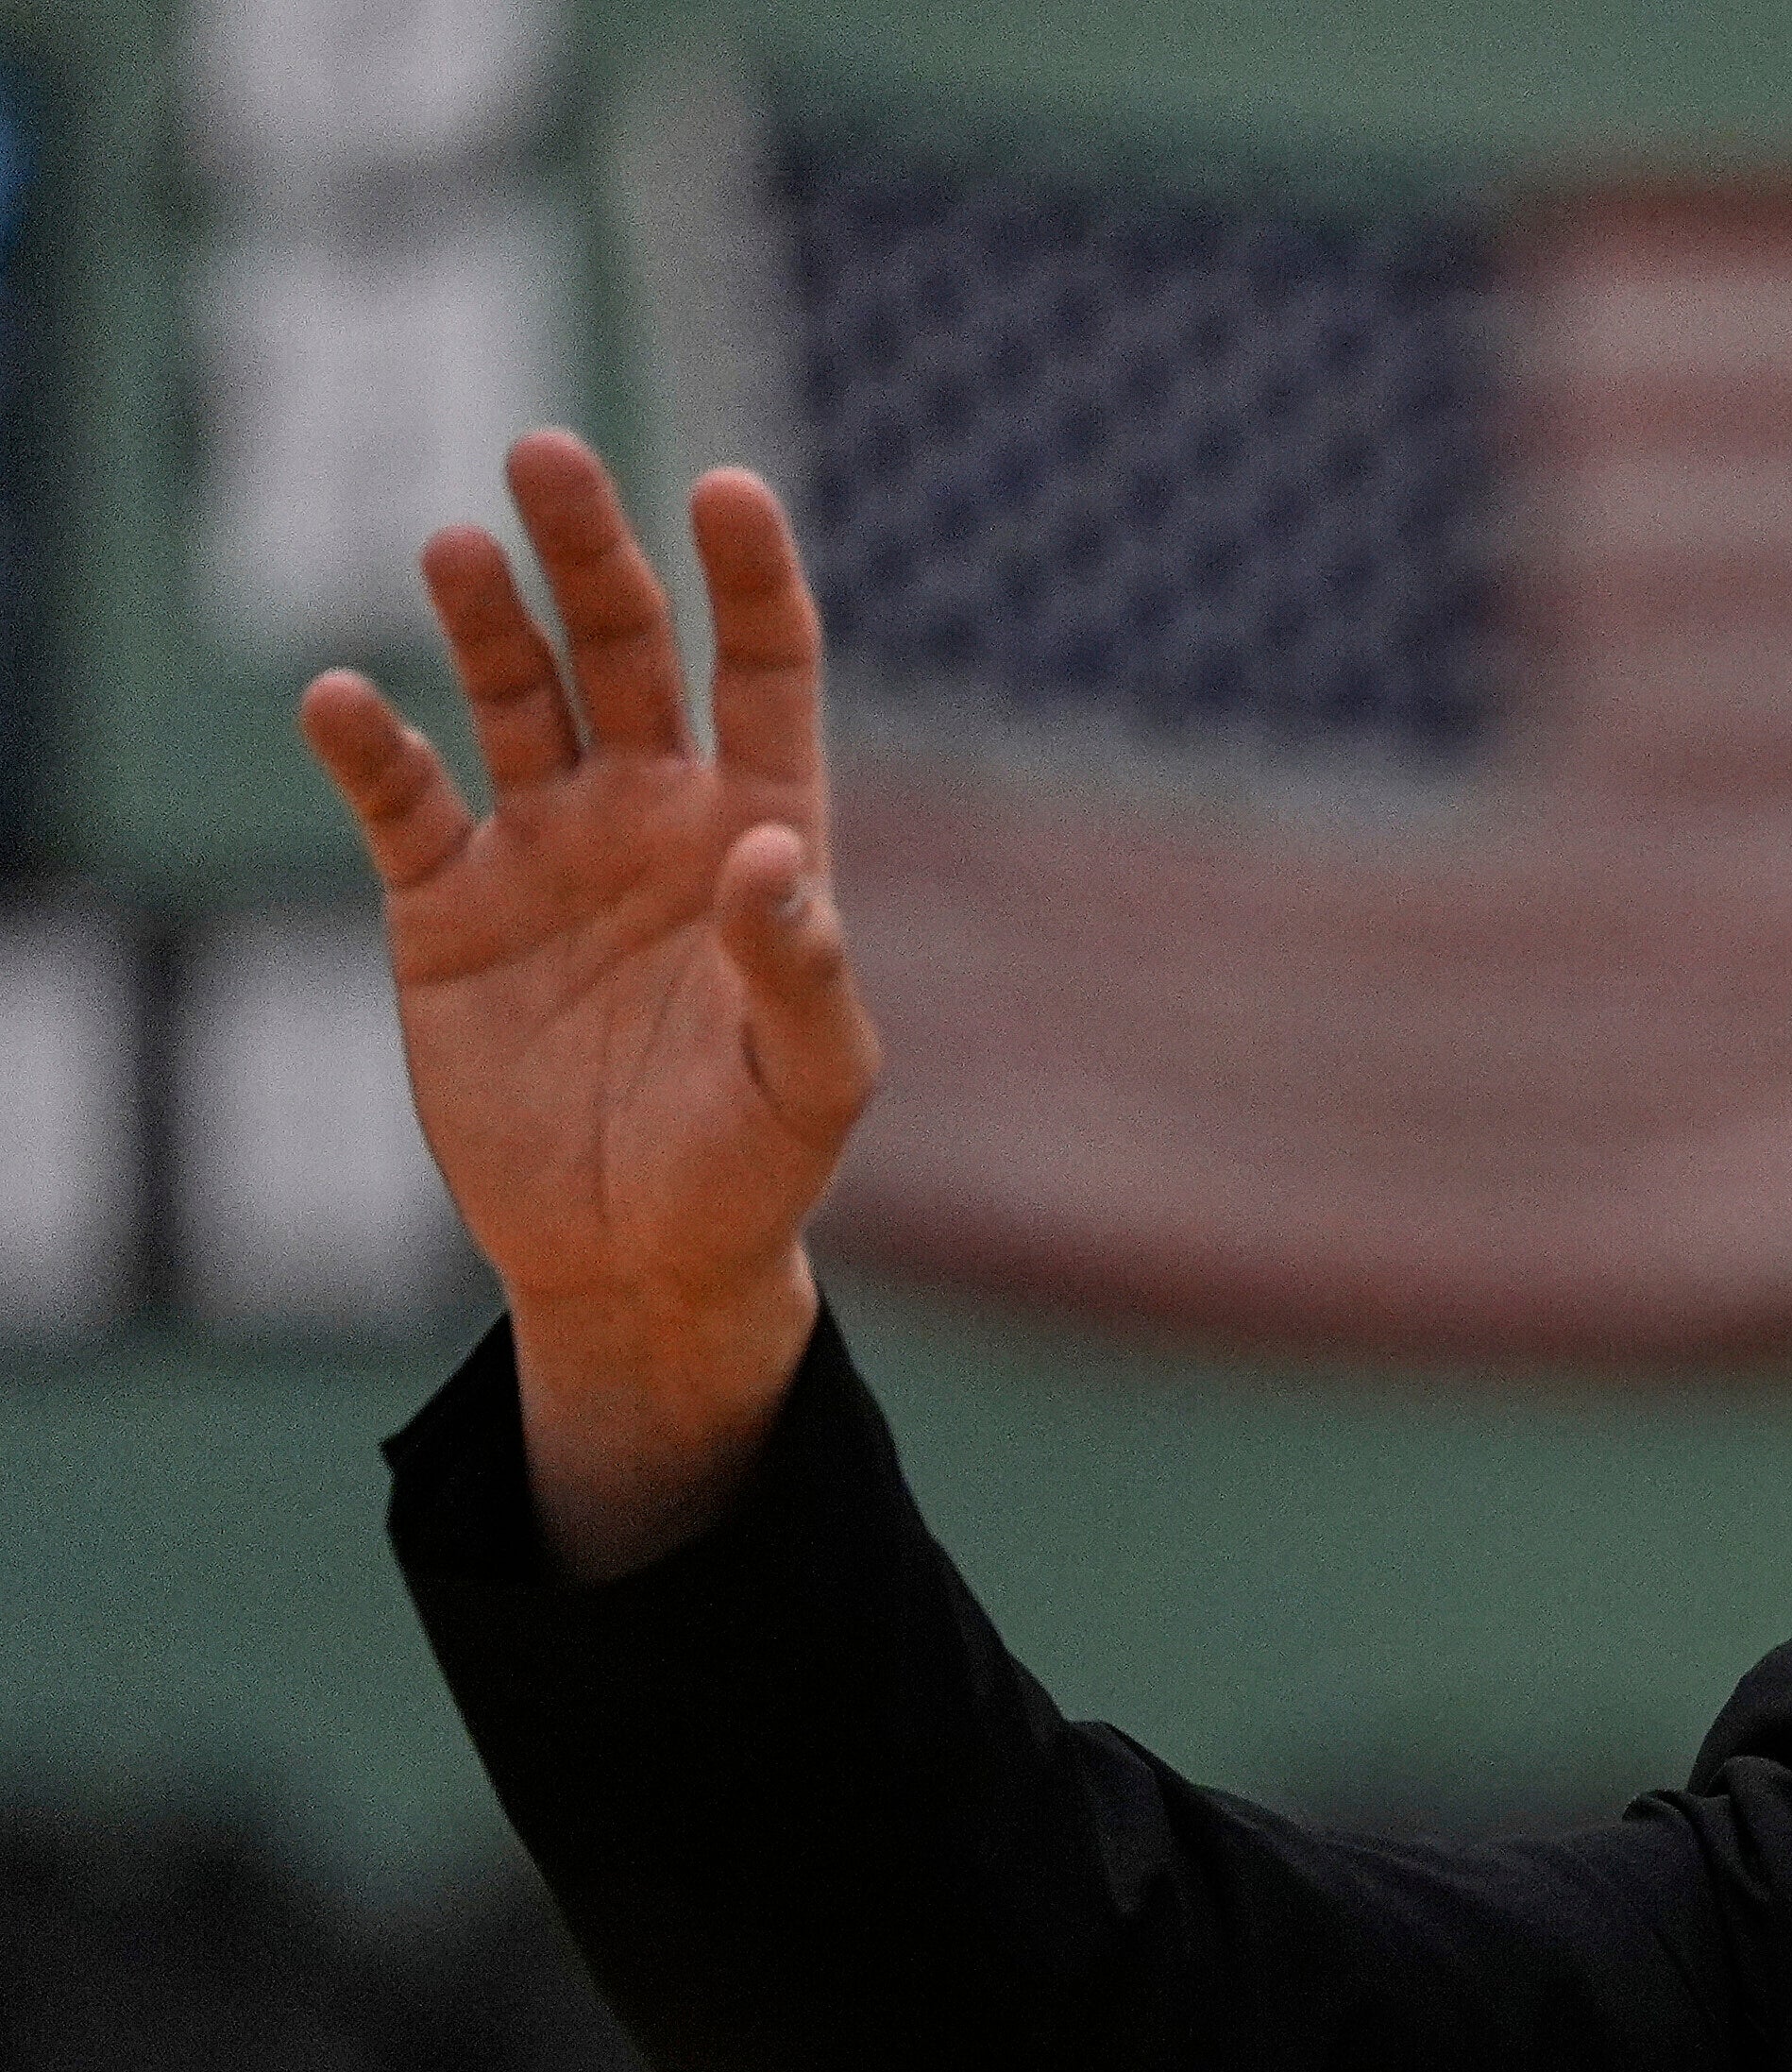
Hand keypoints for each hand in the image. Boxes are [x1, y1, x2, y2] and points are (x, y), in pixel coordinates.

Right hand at [295, 431, 875, 1579]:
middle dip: (590, 552)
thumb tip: (777, 853)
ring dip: (483, 621)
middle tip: (547, 453)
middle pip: (622, 648)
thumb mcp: (810, 1079)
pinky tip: (338, 699)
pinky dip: (368, 751)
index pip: (762, 670)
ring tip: (458, 549)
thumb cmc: (753, 1166)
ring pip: (509, 696)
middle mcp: (651, 814)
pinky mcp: (446, 907)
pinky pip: (401, 805)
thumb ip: (803, 967)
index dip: (750, 578)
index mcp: (761, 830)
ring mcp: (544, 850)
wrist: (637, 1255)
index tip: (729, 489)